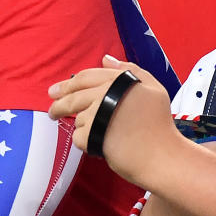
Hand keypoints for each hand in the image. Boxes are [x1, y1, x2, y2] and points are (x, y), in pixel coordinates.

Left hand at [48, 55, 179, 183]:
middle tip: (52, 110)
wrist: (163, 157)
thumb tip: (105, 58)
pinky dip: (86, 143)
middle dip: (59, 104)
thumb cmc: (159, 123)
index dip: (68, 84)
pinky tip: (100, 145)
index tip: (55, 90)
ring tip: (100, 134)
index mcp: (118, 80)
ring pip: (78, 119)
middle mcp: (105, 94)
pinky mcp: (92, 136)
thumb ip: (129, 69)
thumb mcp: (152, 87)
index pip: (85, 77)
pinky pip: (78, 138)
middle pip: (74, 97)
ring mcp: (97, 115)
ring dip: (84, 127)